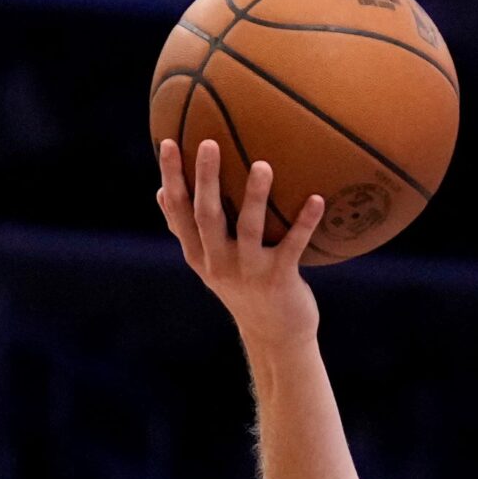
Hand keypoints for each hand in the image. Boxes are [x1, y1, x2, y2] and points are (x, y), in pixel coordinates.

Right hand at [154, 138, 324, 347]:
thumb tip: (161, 192)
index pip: (179, 210)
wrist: (275, 336)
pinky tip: (317, 199)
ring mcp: (248, 271)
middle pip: (206, 213)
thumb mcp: (209, 264)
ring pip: (248, 226)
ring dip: (255, 195)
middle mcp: (218, 262)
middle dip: (206, 178)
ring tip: (263, 165)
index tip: (170, 142)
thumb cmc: (244, 290)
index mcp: (198, 254)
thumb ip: (187, 231)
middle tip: (209, 142)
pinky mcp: (279, 279)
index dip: (173, 177)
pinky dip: (305, 222)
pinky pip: (293, 245)